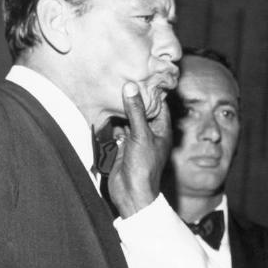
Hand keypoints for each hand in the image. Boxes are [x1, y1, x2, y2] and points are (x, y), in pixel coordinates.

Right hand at [107, 82, 171, 216]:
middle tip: (123, 79)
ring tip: (111, 90)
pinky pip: (118, 131)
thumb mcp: (141, 134)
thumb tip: (131, 87)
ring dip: (121, 110)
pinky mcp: (123, 147)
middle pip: (143, 111)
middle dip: (134, 98)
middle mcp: (150, 134)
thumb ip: (136, 111)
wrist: (132, 192)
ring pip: (129, 120)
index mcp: (162, 130)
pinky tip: (105, 112)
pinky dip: (112, 124)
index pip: (160, 105)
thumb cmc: (144, 166)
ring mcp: (136, 141)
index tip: (143, 75)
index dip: (153, 91)